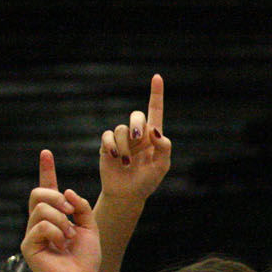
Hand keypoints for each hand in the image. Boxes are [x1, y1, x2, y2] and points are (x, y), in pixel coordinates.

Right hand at [22, 151, 100, 271]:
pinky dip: (56, 232)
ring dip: (62, 220)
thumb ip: (81, 207)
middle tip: (72, 213)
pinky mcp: (28, 245)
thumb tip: (65, 191)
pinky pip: (40, 226)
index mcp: (56, 216)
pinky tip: (61, 245)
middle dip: (56, 198)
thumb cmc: (86, 258)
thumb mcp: (90, 227)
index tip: (46, 153)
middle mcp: (40, 222)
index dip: (47, 171)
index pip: (48, 189)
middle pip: (39, 193)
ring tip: (69, 237)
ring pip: (41, 209)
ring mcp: (32, 233)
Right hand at [97, 74, 170, 204]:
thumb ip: (164, 147)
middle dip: (137, 124)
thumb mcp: (162, 166)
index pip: (156, 111)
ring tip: (126, 162)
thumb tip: (155, 130)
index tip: (157, 77)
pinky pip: (107, 136)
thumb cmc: (147, 181)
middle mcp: (138, 134)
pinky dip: (111, 146)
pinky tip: (114, 157)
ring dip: (124, 146)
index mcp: (154, 137)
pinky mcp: (107, 145)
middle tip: (139, 138)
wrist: (127, 194)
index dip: (156, 94)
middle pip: (136, 115)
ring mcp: (122, 139)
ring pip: (121, 129)